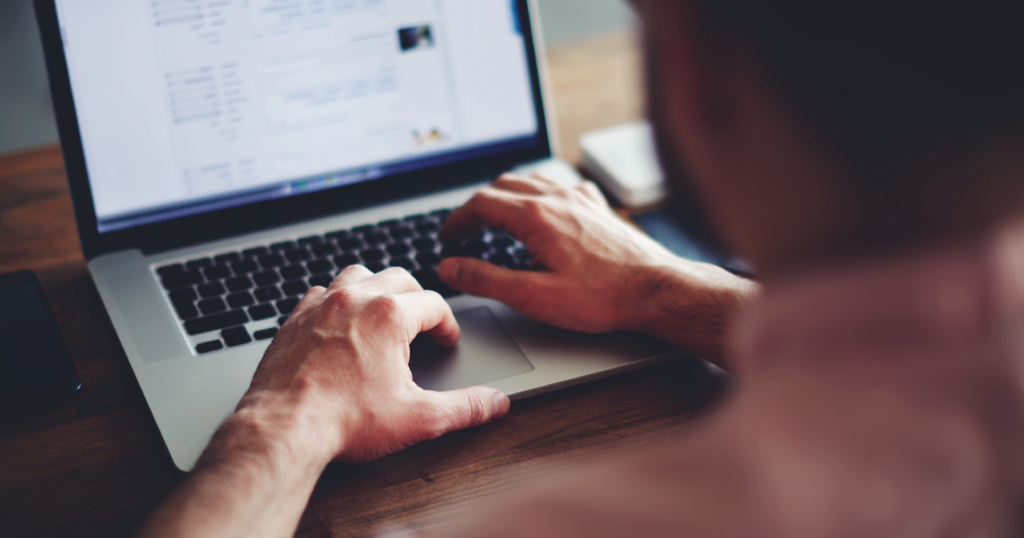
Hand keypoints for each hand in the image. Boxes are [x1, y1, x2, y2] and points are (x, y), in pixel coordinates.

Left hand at [235, 265, 510, 464]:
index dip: (447, 324)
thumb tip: (495, 403)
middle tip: (423, 324)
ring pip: (357, 274)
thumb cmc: (345, 421)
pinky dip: (335, 300)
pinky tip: (339, 323)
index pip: (434, 304)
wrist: (283, 429)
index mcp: (390, 315)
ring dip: (376, 288)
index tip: (447, 341)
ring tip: (383, 312)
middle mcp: (355, 299)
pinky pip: (319, 292)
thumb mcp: (418, 418)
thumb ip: (464, 407)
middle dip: (417, 298)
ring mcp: (320, 305)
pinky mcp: (293, 320)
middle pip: (399, 278)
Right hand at [438, 174, 756, 363]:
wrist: (655, 289)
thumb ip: (486, 279)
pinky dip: (541, 192)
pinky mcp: (598, 207)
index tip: (447, 237)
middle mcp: (557, 198)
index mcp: (535, 216)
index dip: (457, 220)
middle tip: (465, 229)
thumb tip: (451, 267)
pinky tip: (546, 207)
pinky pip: (562, 185)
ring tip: (495, 216)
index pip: (480, 204)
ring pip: (532, 181)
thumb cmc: (601, 296)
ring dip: (506, 195)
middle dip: (477, 206)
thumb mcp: (532, 296)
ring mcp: (580, 199)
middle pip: (502, 186)